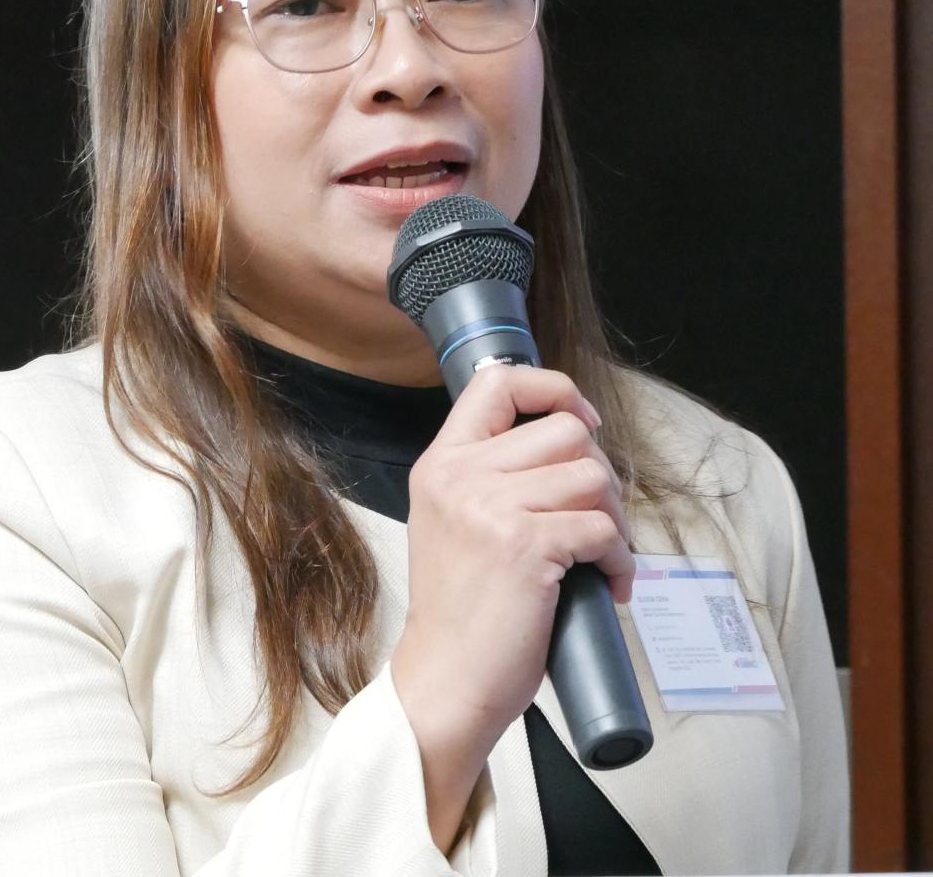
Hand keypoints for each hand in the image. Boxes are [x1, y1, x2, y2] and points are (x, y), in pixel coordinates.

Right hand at [389, 365, 633, 851]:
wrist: (445, 679)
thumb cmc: (459, 609)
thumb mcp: (451, 520)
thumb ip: (486, 474)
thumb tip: (563, 435)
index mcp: (441, 463)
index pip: (497, 382)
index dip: (552, 388)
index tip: (577, 419)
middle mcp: (461, 476)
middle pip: (565, 430)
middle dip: (598, 471)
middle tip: (596, 516)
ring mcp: (491, 509)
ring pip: (592, 474)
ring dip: (616, 517)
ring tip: (603, 554)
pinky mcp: (527, 547)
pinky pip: (602, 526)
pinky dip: (620, 558)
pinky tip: (607, 582)